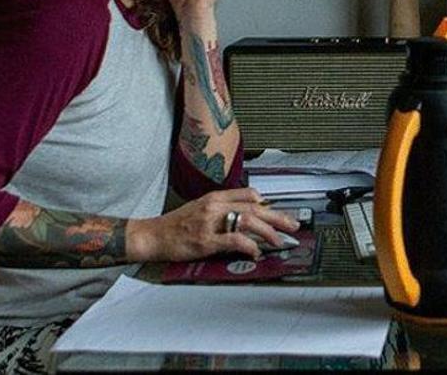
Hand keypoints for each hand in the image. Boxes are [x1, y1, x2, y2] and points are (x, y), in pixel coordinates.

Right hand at [127, 187, 298, 261]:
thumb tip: (248, 217)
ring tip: (279, 240)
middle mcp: (215, 205)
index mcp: (216, 197)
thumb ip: (224, 210)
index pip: (250, 194)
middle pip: (255, 207)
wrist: (152, 235)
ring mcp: (211, 222)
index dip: (269, 204)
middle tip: (293, 225)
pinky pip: (235, 240)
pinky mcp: (206, 240)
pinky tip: (256, 252)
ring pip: (249, 221)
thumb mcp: (202, 208)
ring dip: (268, 231)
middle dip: (278, 217)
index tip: (280, 213)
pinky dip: (250, 246)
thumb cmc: (176, 225)